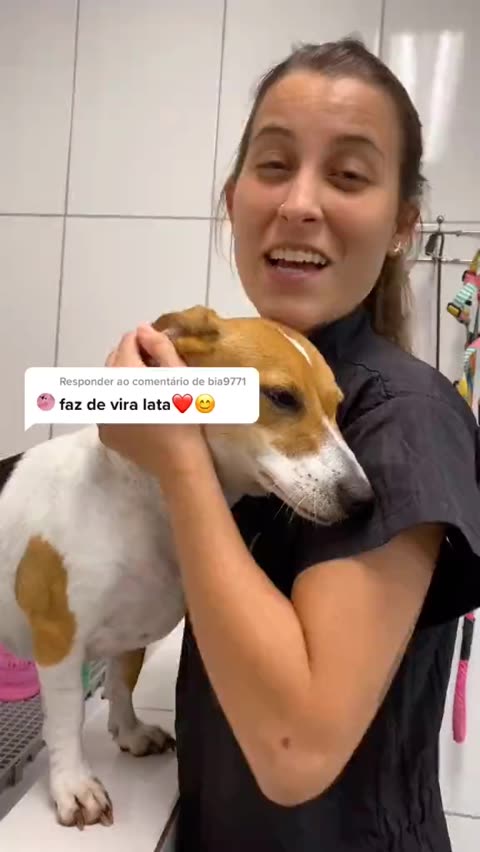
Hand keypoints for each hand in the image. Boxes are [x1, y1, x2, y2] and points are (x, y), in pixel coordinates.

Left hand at [98, 324, 209, 483]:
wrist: (179, 461)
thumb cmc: (185, 415)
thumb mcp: (179, 375)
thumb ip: (160, 346)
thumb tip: (142, 328)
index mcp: (124, 373)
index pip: (128, 341)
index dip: (146, 342)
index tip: (162, 352)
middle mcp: (105, 391)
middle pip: (115, 361)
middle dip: (133, 359)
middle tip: (157, 370)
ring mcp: (101, 413)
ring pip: (110, 384)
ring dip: (125, 381)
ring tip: (149, 391)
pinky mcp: (104, 432)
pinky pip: (109, 407)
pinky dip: (121, 403)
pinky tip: (140, 411)